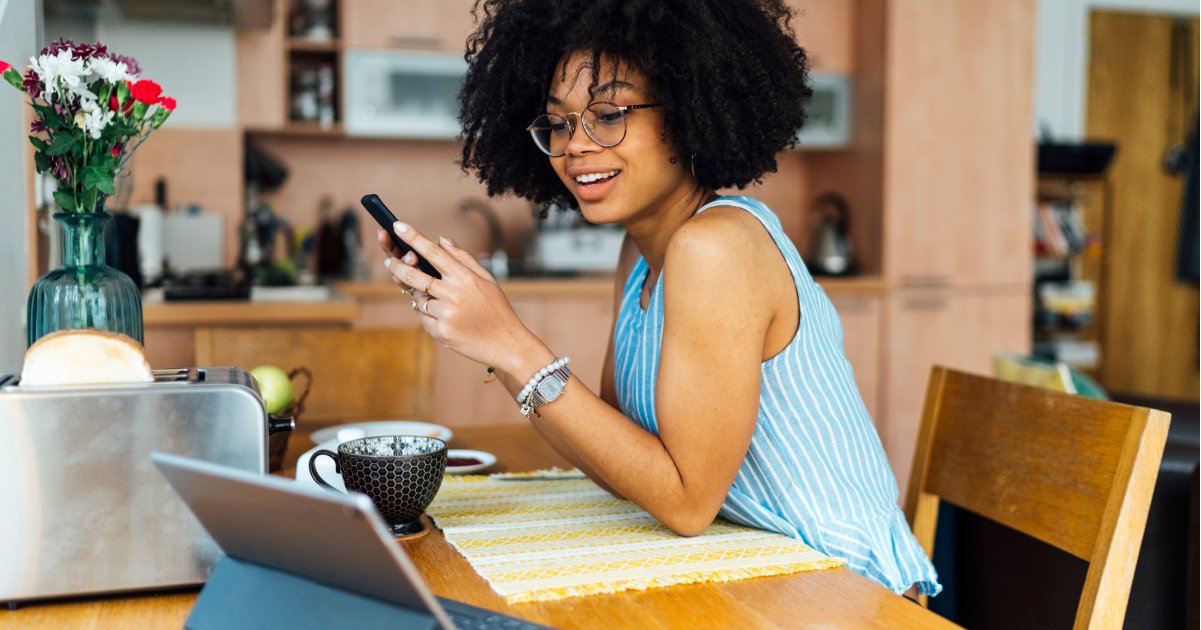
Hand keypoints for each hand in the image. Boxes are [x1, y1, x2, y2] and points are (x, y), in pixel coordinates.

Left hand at [379, 222, 552, 379]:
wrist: (506, 344)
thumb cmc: (497, 310)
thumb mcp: (486, 280)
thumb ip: (463, 258)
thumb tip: (441, 240)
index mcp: (465, 278)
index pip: (434, 252)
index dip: (413, 238)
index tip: (398, 225)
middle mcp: (454, 294)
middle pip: (414, 275)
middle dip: (398, 266)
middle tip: (390, 261)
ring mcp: (445, 314)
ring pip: (419, 299)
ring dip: (423, 297)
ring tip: (445, 305)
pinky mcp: (440, 331)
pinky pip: (424, 318)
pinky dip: (430, 316)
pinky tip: (449, 320)